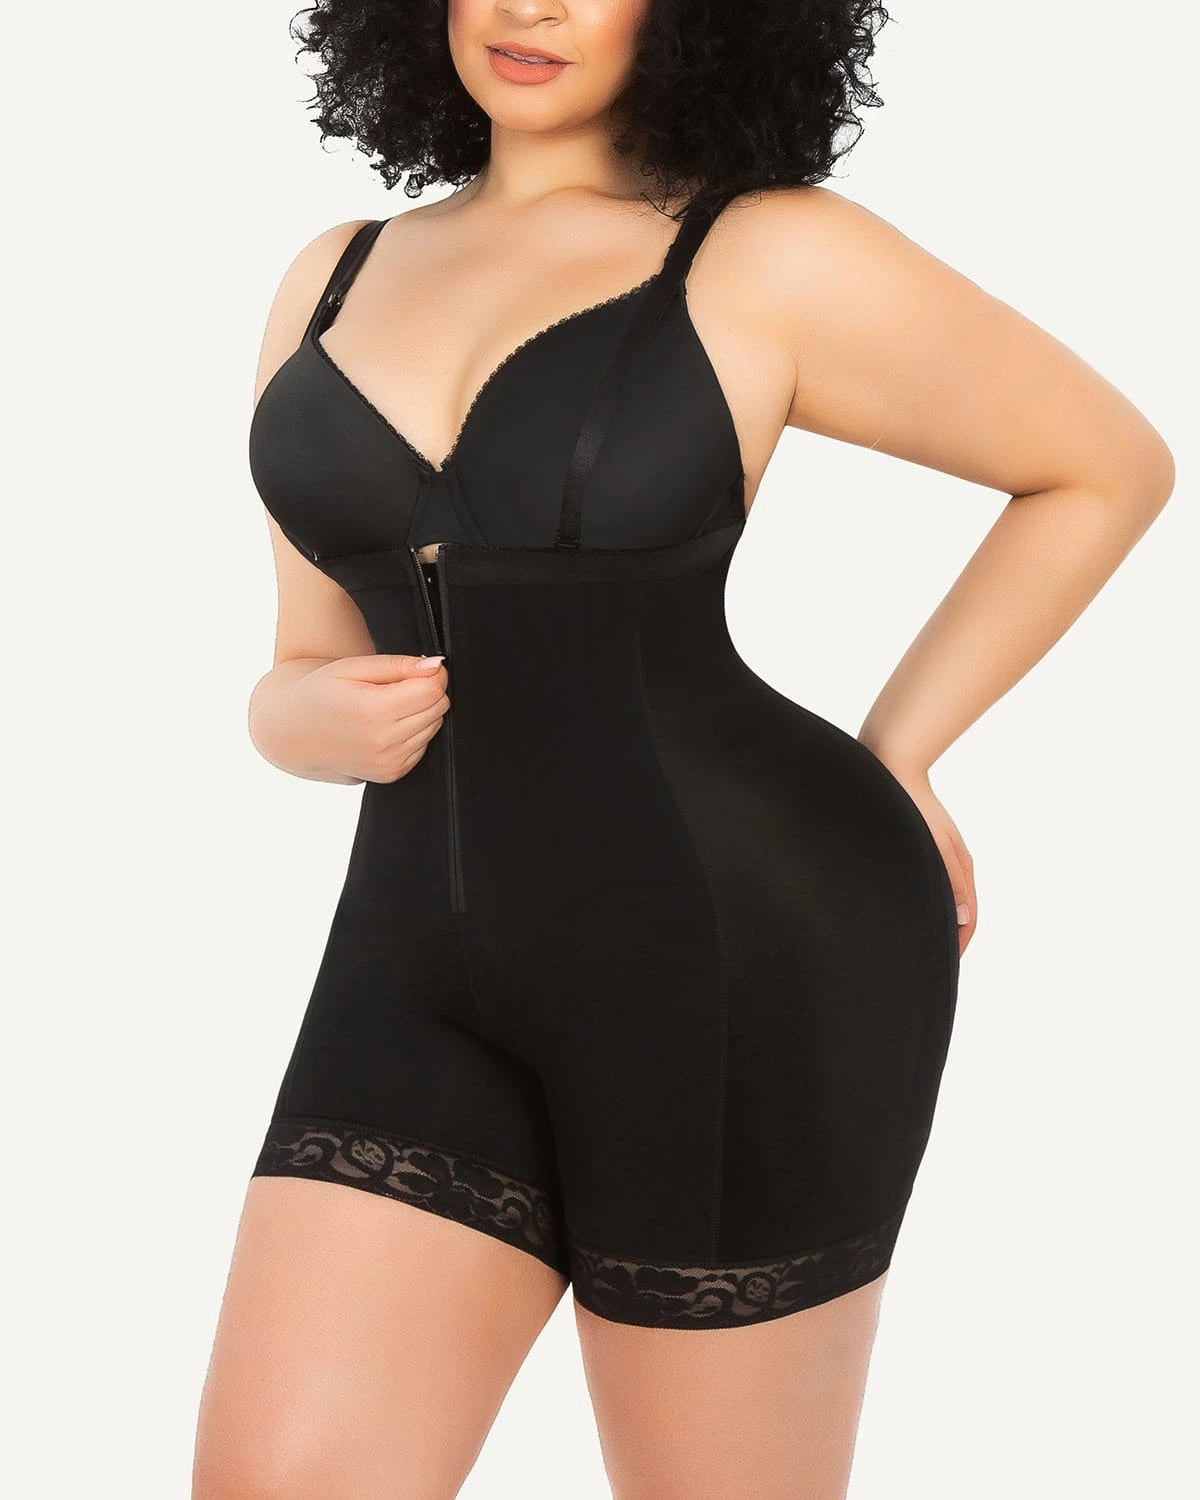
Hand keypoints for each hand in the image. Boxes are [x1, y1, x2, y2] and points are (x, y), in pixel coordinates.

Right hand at [269, 653, 449, 783]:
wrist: (293, 735)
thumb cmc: (319, 694)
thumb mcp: (351, 668)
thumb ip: (397, 665)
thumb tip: (436, 666)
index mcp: (374, 711)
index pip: (434, 688)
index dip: (431, 672)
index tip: (414, 669)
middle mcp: (385, 742)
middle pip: (439, 706)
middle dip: (425, 691)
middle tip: (393, 687)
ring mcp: (389, 762)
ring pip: (434, 725)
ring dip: (419, 712)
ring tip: (384, 706)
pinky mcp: (392, 773)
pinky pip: (424, 744)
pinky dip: (412, 732)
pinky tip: (383, 725)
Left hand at [892, 767, 976, 956]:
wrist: (895, 769)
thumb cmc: (912, 806)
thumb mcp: (935, 846)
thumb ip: (951, 881)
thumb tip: (965, 919)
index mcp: (962, 867)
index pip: (970, 918)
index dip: (960, 943)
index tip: (945, 965)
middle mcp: (954, 866)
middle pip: (959, 912)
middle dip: (949, 936)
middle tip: (927, 959)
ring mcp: (939, 859)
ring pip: (944, 900)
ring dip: (936, 921)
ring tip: (914, 941)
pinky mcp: (924, 852)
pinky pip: (930, 887)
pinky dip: (925, 904)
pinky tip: (905, 911)